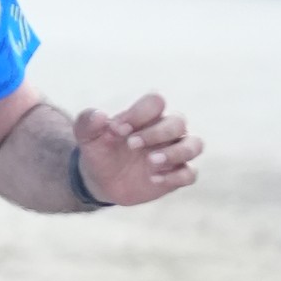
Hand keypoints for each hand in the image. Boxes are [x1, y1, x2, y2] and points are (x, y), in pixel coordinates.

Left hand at [72, 91, 201, 206]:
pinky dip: (176, 176)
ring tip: (150, 162)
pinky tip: (153, 179)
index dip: (139, 113)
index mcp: (146, 115)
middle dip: (156, 133)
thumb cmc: (99, 149)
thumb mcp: (87, 136)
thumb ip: (88, 122)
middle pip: (178, 122)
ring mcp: (174, 153)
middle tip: (130, 145)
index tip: (117, 130)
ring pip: (194, 145)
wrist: (100, 179)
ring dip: (175, 152)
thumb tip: (99, 116)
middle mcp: (165, 131)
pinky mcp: (176, 175)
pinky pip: (190, 173)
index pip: (156, 102)